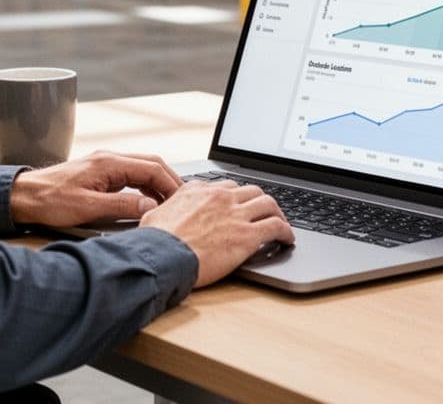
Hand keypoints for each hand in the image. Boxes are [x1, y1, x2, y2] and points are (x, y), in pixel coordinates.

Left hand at [9, 151, 181, 227]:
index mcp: (109, 163)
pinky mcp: (101, 173)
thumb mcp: (87, 208)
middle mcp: (109, 158)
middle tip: (182, 202)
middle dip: (170, 181)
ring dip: (158, 184)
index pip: (152, 168)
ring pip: (143, 168)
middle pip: (152, 163)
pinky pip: (132, 174)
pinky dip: (145, 185)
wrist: (25, 196)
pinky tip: (148, 200)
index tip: (182, 201)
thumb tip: (150, 207)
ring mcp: (106, 164)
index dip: (171, 185)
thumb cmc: (50, 201)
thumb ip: (121, 207)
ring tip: (169, 204)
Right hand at [139, 180, 293, 287]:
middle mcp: (220, 197)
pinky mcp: (247, 235)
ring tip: (280, 222)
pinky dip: (286, 231)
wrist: (162, 257)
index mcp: (199, 190)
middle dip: (259, 200)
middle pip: (251, 190)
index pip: (226, 186)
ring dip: (277, 212)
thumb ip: (170, 207)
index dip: (236, 196)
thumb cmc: (155, 241)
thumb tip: (166, 209)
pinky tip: (287, 239)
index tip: (238, 204)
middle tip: (263, 211)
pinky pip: (276, 226)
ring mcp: (236, 215)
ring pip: (268, 203)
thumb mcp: (157, 214)